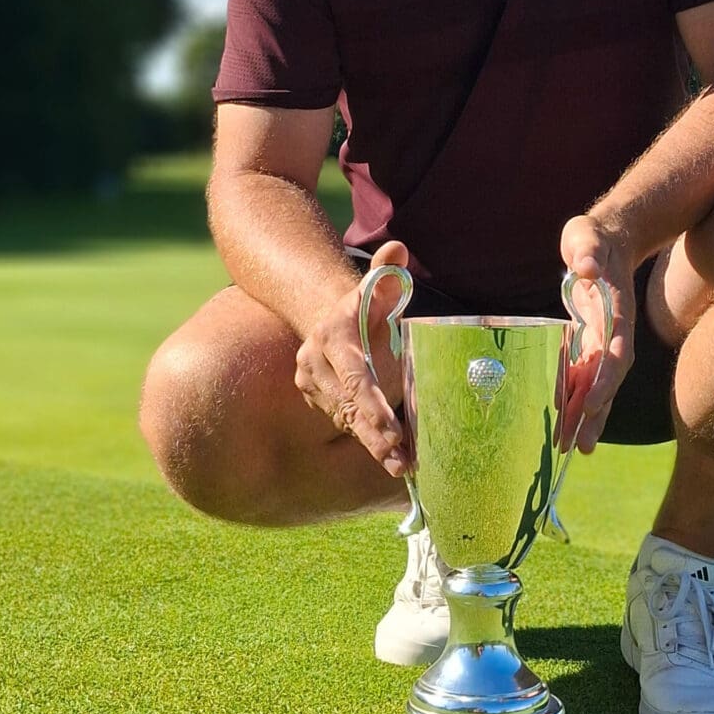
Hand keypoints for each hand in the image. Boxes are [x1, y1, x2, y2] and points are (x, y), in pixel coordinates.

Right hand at [294, 240, 409, 475]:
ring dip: (373, 444)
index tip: (392, 427)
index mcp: (332, 335)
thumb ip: (387, 274)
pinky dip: (368, 440)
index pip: (354, 374)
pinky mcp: (317, 399)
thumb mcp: (376, 288)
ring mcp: (312, 383)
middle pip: (349, 404)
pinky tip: (392, 459)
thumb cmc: (364, 306)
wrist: (326, 317)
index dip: (372, 403)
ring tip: (401, 464)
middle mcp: (315, 362)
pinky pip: (345, 422)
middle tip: (400, 457)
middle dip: (374, 433)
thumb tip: (398, 249)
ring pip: (346, 419)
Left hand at [559, 215, 635, 452]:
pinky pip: (588, 376)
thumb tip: (586, 267)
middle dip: (596, 412)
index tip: (592, 403)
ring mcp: (606, 339)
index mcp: (616, 311)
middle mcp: (615, 332)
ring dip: (589, 415)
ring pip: (599, 384)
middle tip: (581, 446)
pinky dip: (580, 400)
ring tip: (575, 448)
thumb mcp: (587, 235)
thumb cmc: (593, 238)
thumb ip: (587, 249)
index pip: (614, 351)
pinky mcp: (593, 341)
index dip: (604, 379)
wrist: (610, 240)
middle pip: (609, 379)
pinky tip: (568, 424)